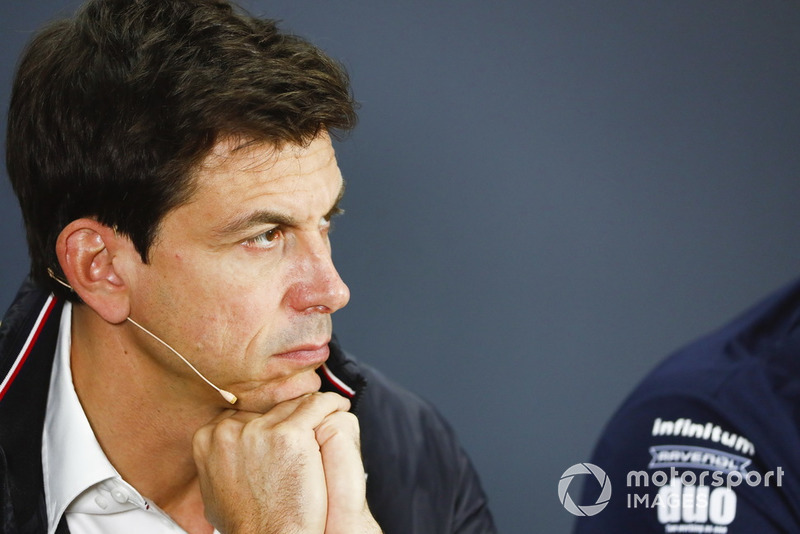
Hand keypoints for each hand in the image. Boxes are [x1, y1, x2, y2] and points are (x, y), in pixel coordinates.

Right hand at [192, 392, 380, 533]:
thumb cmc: (248, 523)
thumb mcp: (217, 489)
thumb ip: (221, 461)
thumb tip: (227, 452)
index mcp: (209, 438)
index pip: (247, 412)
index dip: (270, 419)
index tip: (286, 423)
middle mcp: (232, 430)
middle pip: (272, 407)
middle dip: (293, 414)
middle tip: (312, 422)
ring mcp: (261, 430)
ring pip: (296, 404)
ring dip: (315, 409)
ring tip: (330, 412)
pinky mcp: (291, 435)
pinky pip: (318, 406)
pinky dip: (332, 404)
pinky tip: (340, 407)